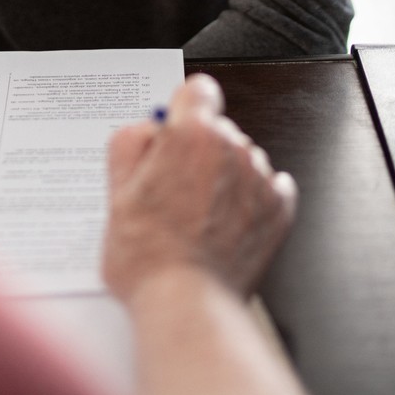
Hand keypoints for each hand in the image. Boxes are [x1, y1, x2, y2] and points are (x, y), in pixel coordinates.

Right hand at [102, 74, 296, 301]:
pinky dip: (250, 202)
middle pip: (217, 130)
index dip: (183, 109)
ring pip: (242, 160)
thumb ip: (129, 143)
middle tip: (174, 192)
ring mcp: (260, 178)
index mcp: (190, 134)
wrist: (186, 304)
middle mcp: (231, 147)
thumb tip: (148, 129)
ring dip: (225, 179)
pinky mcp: (279, 209)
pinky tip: (225, 226)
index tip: (176, 129)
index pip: (197, 90)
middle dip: (198, 152)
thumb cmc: (148, 256)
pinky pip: (268, 188)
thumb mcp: (115, 190)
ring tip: (198, 219)